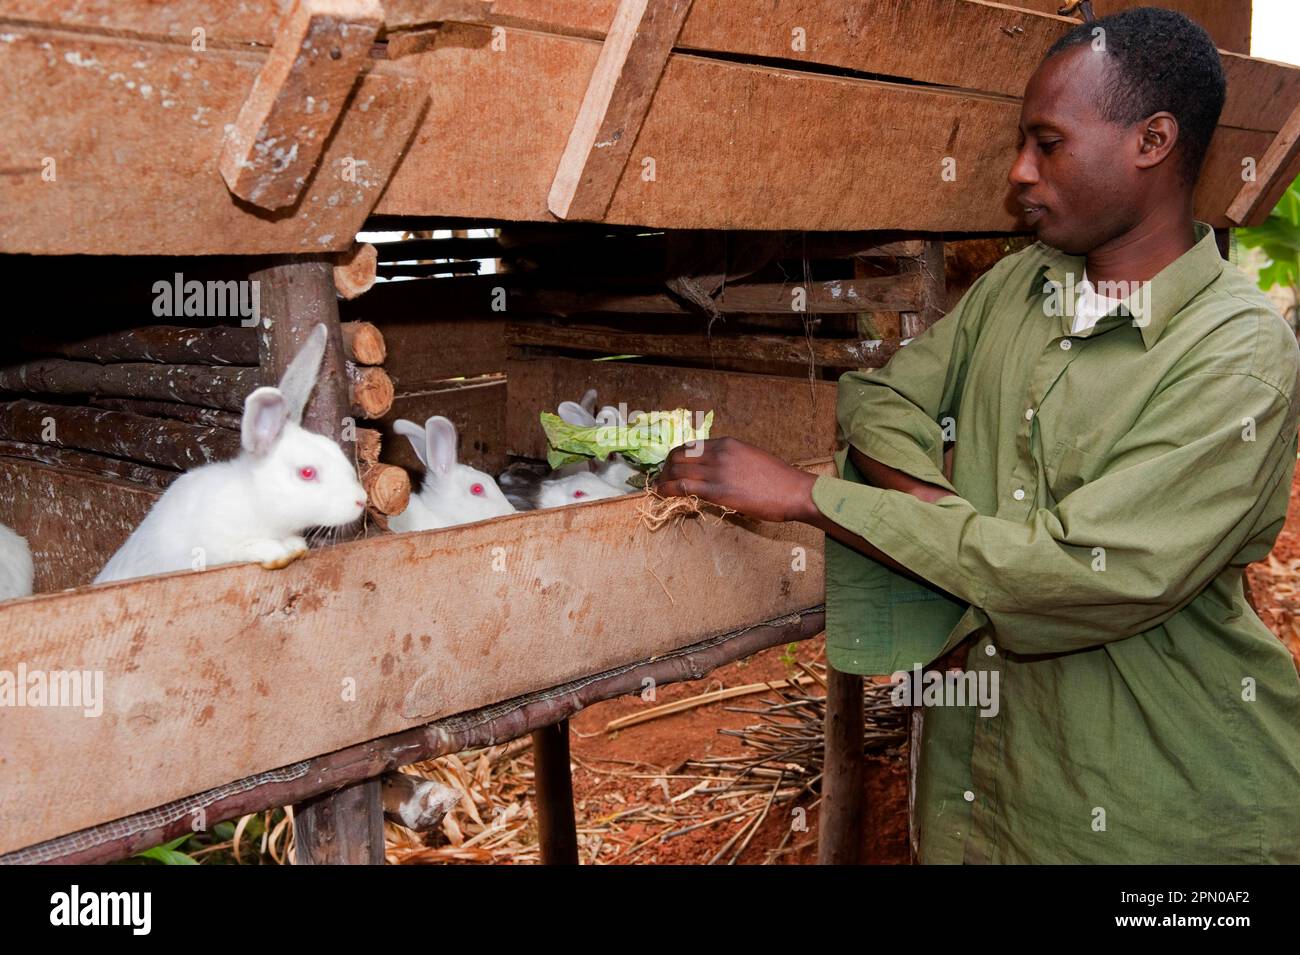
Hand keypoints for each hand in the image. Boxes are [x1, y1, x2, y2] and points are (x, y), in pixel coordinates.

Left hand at [654, 436, 818, 523]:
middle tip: (661, 478)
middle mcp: (719, 453)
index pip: (690, 446)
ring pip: (677, 471)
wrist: (794, 491)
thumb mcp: (750, 458)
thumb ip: (730, 460)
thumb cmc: (778, 478)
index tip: (669, 466)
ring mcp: (718, 472)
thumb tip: (715, 470)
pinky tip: (661, 494)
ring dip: (663, 479)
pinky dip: (667, 490)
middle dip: (665, 468)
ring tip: (658, 488)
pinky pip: (684, 488)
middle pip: (678, 456)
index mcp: (727, 443)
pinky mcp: (719, 492)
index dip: (675, 457)